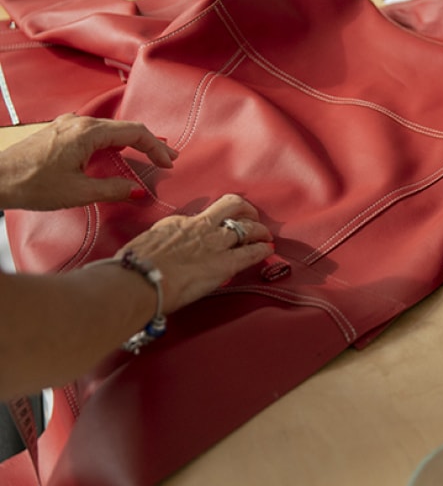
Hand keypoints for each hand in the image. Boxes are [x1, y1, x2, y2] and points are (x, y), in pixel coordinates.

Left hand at [0, 114, 176, 210]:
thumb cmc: (31, 184)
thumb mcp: (79, 192)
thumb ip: (113, 189)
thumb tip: (137, 190)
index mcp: (88, 133)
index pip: (134, 133)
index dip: (156, 147)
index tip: (169, 162)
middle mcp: (79, 123)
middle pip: (125, 128)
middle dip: (149, 143)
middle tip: (168, 158)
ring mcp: (67, 126)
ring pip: (110, 130)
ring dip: (132, 143)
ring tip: (149, 155)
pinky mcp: (59, 134)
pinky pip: (95, 133)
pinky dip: (114, 143)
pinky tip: (118, 154)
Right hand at [119, 194, 273, 313]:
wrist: (139, 279)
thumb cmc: (132, 268)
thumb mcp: (143, 247)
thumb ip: (159, 248)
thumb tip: (162, 258)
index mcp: (177, 223)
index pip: (202, 218)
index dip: (213, 223)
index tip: (217, 228)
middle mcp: (200, 226)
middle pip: (231, 206)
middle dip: (246, 210)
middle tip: (252, 218)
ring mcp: (215, 242)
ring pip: (247, 226)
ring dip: (259, 230)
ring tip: (265, 235)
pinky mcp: (225, 262)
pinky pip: (252, 252)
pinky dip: (263, 249)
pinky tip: (268, 250)